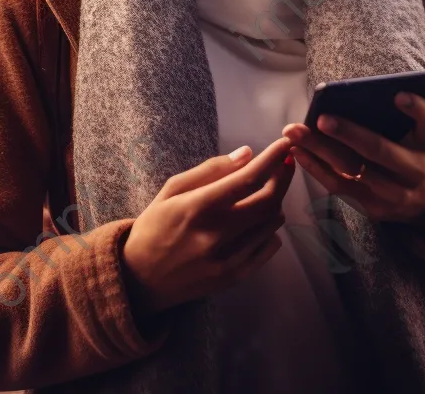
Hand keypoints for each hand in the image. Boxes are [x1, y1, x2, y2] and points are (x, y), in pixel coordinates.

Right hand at [120, 137, 294, 318]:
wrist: (140, 279)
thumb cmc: (154, 226)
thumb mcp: (172, 189)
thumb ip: (210, 170)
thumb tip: (247, 153)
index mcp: (197, 208)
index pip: (246, 180)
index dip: (271, 160)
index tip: (285, 145)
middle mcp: (215, 235)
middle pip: (267, 203)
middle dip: (281, 178)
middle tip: (284, 164)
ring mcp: (226, 260)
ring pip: (271, 225)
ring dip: (274, 203)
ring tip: (264, 193)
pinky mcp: (233, 279)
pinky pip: (268, 249)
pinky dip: (271, 230)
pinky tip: (259, 222)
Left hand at [281, 93, 424, 225]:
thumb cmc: (422, 150)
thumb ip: (416, 111)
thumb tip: (391, 93)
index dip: (416, 109)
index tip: (398, 95)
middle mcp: (416, 175)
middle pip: (379, 151)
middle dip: (348, 134)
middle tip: (320, 118)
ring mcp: (393, 196)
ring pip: (352, 172)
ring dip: (320, 151)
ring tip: (295, 133)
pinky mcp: (374, 209)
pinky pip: (341, 188)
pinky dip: (317, 169)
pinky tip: (298, 152)